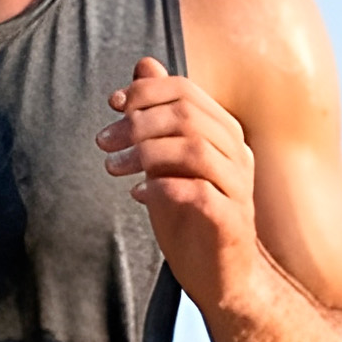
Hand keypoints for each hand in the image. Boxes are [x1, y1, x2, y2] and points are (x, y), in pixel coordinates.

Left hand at [96, 56, 261, 307]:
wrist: (221, 277)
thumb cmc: (192, 217)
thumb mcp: (167, 160)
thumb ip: (158, 116)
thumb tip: (143, 64)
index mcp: (223, 133)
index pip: (186, 91)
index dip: (146, 92)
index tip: (113, 104)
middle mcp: (237, 154)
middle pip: (188, 115)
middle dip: (138, 122)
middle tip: (103, 140)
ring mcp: (238, 187)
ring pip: (194, 149)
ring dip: (146, 153)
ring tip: (113, 167)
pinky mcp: (231, 221)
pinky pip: (199, 193)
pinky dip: (163, 189)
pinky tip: (139, 195)